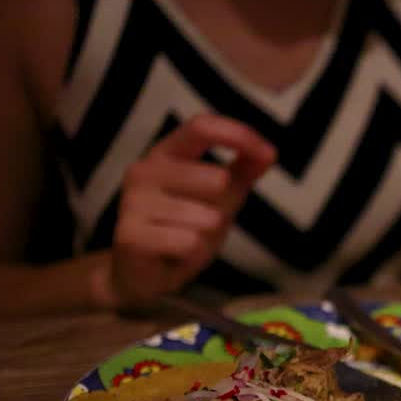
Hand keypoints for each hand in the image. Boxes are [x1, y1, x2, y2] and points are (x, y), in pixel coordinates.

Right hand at [100, 115, 275, 309]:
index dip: (238, 135)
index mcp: (166, 154)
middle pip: (215, 178)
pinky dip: (193, 253)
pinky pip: (189, 242)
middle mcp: (144, 171)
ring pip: (207, 217)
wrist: (144, 274)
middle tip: (204, 222)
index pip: (202, 126)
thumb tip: (269, 151)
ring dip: (207, 235)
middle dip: (224, 208)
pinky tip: (175, 253)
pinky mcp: (130, 235)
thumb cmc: (184, 228)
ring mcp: (133, 202)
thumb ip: (243, 170)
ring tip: (187, 240)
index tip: (266, 153)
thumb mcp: (221, 197)